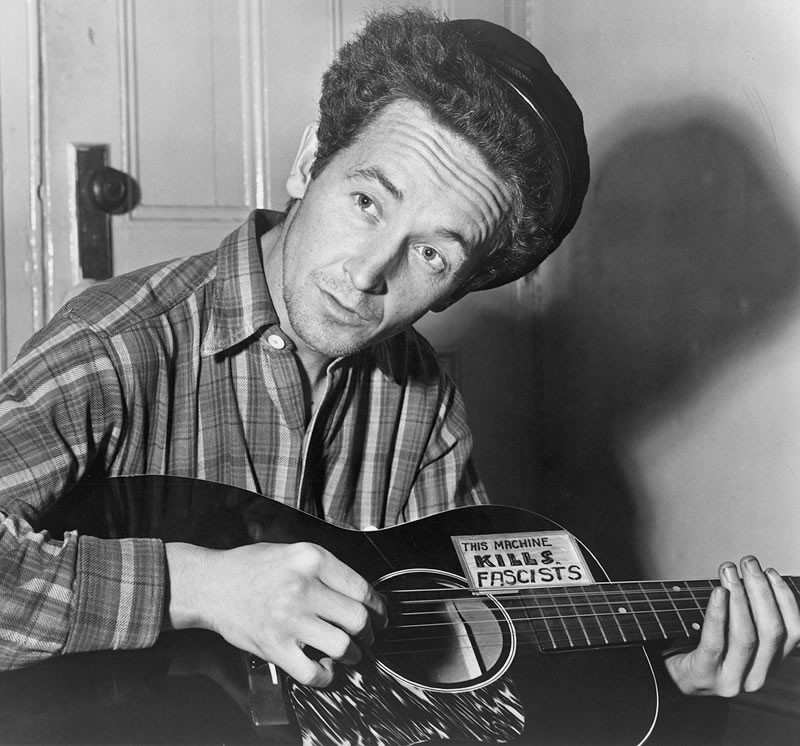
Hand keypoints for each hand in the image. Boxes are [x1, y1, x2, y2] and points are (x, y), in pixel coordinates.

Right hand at [165, 542, 385, 686]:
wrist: (211, 585)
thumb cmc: (251, 567)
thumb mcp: (293, 551)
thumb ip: (325, 569)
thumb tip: (359, 593)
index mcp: (311, 559)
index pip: (361, 588)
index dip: (377, 606)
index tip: (379, 614)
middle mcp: (303, 587)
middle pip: (357, 619)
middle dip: (369, 631)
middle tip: (367, 635)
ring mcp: (289, 619)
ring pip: (342, 646)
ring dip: (352, 655)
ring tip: (350, 652)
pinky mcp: (275, 646)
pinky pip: (313, 672)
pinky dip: (326, 676)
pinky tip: (325, 668)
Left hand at [664, 556, 799, 695]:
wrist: (671, 676)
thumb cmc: (703, 648)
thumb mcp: (733, 635)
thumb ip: (750, 616)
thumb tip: (757, 575)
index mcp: (770, 664)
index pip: (793, 632)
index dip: (785, 599)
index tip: (771, 571)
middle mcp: (757, 677)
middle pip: (771, 631)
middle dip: (761, 591)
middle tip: (748, 563)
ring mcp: (732, 680)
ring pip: (746, 636)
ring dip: (740, 598)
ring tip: (730, 572)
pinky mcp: (706, 675)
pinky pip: (715, 642)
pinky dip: (718, 614)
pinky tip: (717, 593)